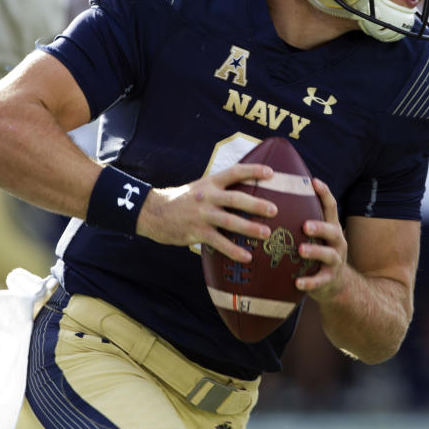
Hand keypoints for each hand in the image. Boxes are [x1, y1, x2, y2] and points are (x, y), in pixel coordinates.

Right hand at [136, 162, 277, 261]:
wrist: (153, 213)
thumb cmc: (181, 201)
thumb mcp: (199, 188)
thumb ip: (219, 190)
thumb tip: (245, 195)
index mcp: (210, 183)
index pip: (234, 172)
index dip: (253, 171)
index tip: (271, 173)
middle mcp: (207, 196)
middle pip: (236, 198)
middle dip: (256, 204)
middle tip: (274, 210)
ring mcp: (202, 214)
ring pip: (229, 221)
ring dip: (249, 228)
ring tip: (266, 233)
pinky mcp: (196, 232)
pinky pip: (218, 242)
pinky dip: (233, 250)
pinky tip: (246, 257)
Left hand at [295, 178, 349, 301]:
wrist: (335, 285)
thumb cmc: (316, 252)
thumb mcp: (314, 235)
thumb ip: (301, 220)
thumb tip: (272, 197)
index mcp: (331, 227)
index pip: (330, 207)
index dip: (325, 193)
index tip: (314, 181)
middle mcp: (337, 241)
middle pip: (332, 230)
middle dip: (320, 226)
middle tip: (304, 225)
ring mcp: (335, 261)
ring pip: (328, 254)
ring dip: (315, 251)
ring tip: (301, 250)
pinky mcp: (330, 279)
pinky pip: (320, 281)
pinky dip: (310, 282)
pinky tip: (298, 283)